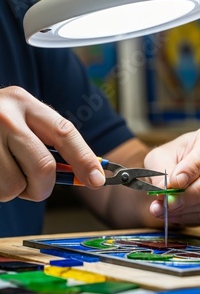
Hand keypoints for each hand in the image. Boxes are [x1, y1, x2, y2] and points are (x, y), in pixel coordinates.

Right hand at [0, 86, 104, 201]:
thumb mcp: (22, 120)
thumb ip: (49, 142)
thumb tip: (86, 174)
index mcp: (23, 102)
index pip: (64, 133)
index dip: (84, 160)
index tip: (97, 181)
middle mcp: (4, 116)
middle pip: (42, 167)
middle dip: (43, 187)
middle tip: (36, 185)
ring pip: (15, 186)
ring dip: (16, 190)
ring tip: (5, 172)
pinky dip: (1, 192)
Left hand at [144, 125, 199, 225]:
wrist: (179, 172)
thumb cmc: (172, 159)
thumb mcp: (160, 158)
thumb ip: (162, 172)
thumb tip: (165, 191)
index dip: (192, 169)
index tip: (174, 182)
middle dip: (193, 194)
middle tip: (169, 202)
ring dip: (187, 209)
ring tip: (161, 209)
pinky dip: (189, 218)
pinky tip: (172, 215)